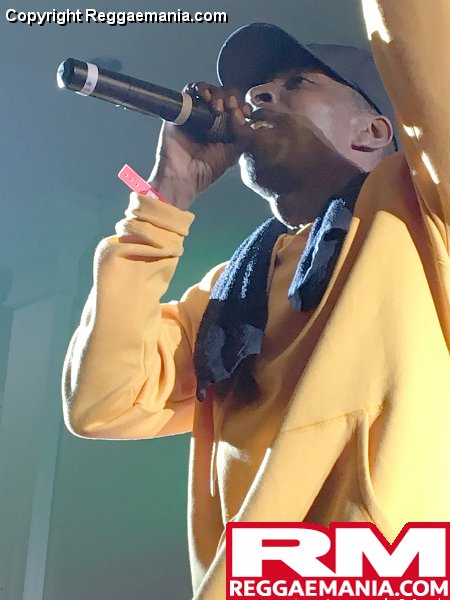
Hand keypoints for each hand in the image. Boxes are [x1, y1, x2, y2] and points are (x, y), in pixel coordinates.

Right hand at [148, 82, 251, 209]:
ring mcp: (196, 113)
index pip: (237, 108)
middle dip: (231, 98)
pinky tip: (206, 98)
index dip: (243, 106)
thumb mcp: (233, 154)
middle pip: (224, 95)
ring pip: (209, 90)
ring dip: (217, 93)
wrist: (183, 176)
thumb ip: (243, 135)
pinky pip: (190, 90)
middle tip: (230, 108)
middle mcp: (211, 119)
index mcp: (225, 129)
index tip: (246, 113)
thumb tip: (240, 113)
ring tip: (218, 107)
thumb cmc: (207, 170)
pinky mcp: (182, 109)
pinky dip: (200, 88)